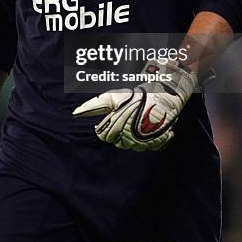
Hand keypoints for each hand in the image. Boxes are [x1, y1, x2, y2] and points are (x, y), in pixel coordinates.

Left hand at [73, 61, 196, 150]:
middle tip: (127, 118)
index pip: (105, 136)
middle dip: (119, 131)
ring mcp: (145, 141)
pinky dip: (147, 139)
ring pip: (132, 146)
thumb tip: (76, 113)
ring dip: (133, 136)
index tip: (113, 118)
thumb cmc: (138, 95)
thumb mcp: (115, 97)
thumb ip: (95, 106)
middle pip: (117, 143)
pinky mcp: (158, 142)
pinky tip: (147, 127)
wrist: (165, 93)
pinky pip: (148, 147)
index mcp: (118, 125)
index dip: (106, 127)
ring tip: (137, 121)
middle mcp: (131, 136)